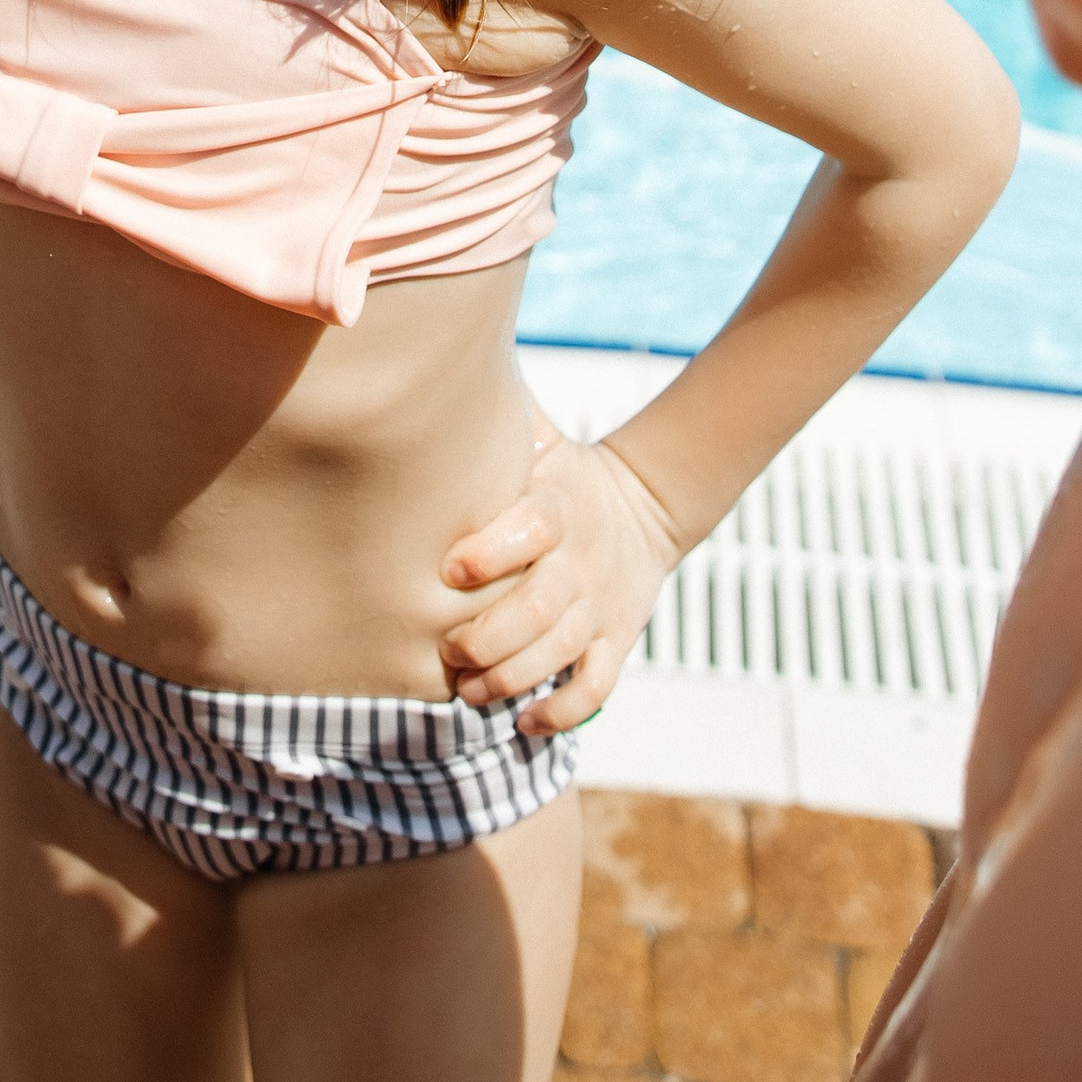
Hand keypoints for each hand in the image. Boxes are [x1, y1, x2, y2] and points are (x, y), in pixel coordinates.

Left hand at [440, 433, 684, 733]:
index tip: (450, 568)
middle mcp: (581, 562)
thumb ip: (497, 414)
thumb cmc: (561, 472)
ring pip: (562, 653)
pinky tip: (526, 723)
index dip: (494, 551)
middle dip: (492, 637)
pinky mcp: (616, 640)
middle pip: (543, 607)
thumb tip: (437, 358)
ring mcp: (601, 605)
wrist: (644, 507)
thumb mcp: (539, 435)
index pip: (532, 527)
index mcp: (558, 507)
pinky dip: (564, 712)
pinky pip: (597, 686)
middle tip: (449, 654)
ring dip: (515, 679)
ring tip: (472, 692)